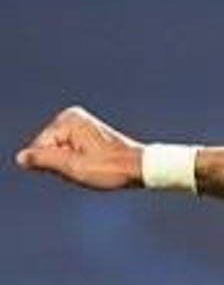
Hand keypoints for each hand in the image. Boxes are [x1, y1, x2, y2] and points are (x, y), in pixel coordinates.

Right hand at [15, 106, 143, 189]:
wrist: (140, 167)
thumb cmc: (110, 168)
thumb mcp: (73, 167)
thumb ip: (44, 161)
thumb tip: (22, 157)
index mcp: (68, 120)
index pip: (40, 149)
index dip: (56, 165)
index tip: (82, 165)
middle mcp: (72, 116)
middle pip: (48, 149)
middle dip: (62, 164)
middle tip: (88, 167)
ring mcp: (78, 123)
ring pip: (57, 153)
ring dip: (69, 165)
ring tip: (92, 166)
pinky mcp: (84, 132)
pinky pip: (68, 152)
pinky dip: (76, 162)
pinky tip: (94, 163)